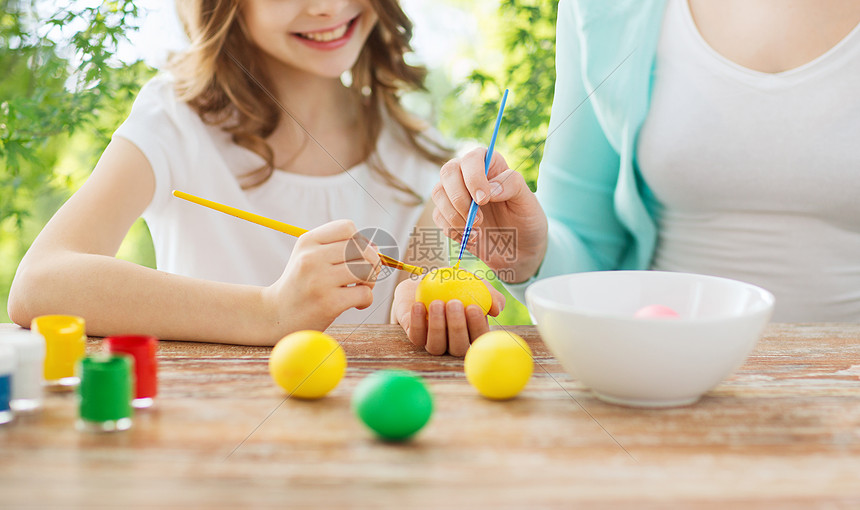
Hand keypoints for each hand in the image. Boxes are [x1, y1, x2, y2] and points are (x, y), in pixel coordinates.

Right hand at [263, 220, 380, 333]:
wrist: (276, 315)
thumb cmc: (301, 284)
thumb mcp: (310, 257)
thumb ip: (339, 247)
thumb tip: (376, 248)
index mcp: (307, 241)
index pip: (348, 228)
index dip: (359, 241)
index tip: (356, 256)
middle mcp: (312, 257)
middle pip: (362, 249)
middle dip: (371, 262)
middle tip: (363, 276)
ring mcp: (319, 280)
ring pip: (366, 269)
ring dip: (370, 280)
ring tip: (360, 288)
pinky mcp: (328, 303)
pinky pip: (364, 293)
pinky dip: (366, 300)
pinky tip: (356, 304)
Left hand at [392, 276, 504, 356]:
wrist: (424, 281)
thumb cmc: (454, 284)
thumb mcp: (474, 283)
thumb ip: (489, 294)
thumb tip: (497, 309)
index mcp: (471, 332)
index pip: (479, 338)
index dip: (478, 327)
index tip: (474, 307)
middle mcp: (453, 342)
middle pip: (459, 348)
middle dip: (457, 327)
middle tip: (455, 303)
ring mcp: (433, 342)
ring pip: (437, 347)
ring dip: (438, 326)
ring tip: (437, 302)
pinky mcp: (416, 337)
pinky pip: (417, 336)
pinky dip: (418, 321)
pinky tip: (419, 305)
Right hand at [432, 148, 547, 282]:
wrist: (518, 250)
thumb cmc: (525, 220)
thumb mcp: (527, 201)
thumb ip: (512, 185)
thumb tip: (490, 188)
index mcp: (490, 165)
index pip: (472, 158)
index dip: (474, 177)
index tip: (484, 199)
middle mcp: (469, 175)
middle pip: (448, 171)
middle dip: (459, 198)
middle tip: (479, 220)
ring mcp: (455, 194)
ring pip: (438, 193)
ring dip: (455, 215)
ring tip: (477, 231)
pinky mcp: (448, 214)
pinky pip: (438, 216)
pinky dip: (453, 229)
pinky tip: (473, 238)